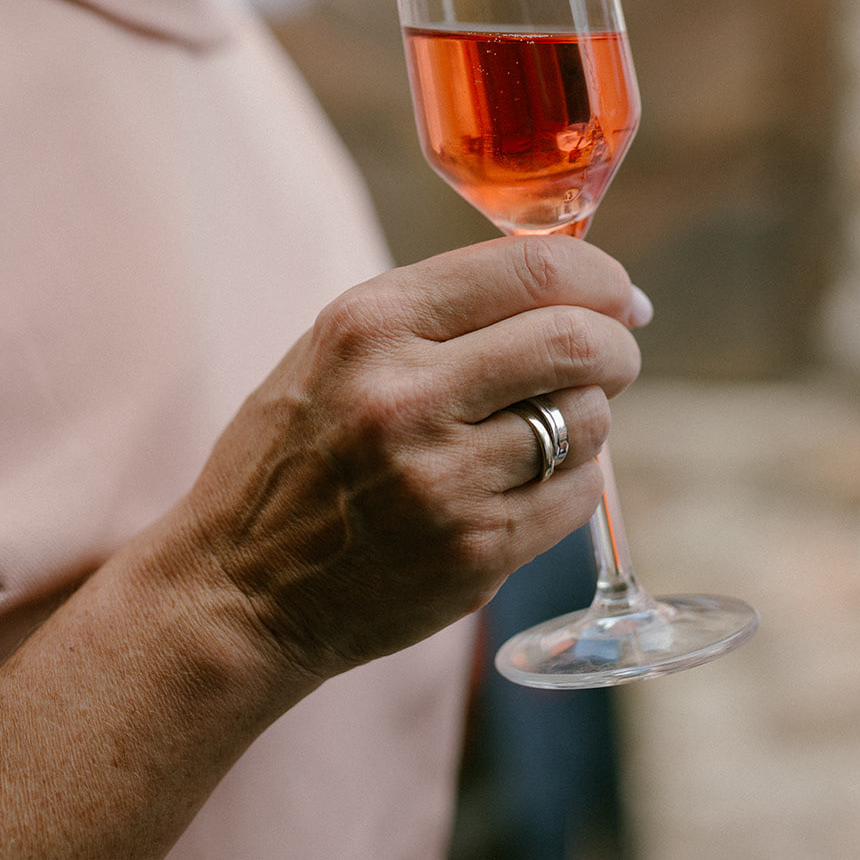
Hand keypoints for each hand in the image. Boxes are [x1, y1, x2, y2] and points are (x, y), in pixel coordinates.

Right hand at [170, 236, 645, 685]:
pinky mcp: (477, 552)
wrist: (239, 591)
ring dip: (590, 417)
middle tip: (615, 354)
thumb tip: (574, 285)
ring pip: (589, 420)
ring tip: (550, 427)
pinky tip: (529, 482)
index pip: (531, 268)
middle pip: (577, 341)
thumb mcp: (337, 349)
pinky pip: (580, 494)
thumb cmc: (296, 454)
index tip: (619, 292)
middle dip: (616, 343)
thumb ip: (441, 309)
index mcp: (370, 324)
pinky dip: (574, 480)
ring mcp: (444, 480)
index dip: (599, 275)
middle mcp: (407, 395)